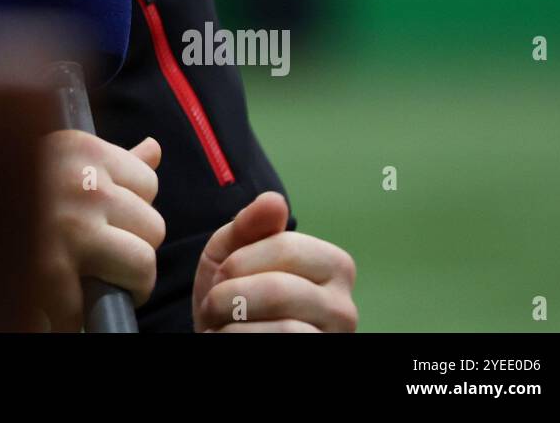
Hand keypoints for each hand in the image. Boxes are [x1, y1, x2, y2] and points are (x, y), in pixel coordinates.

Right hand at [0, 132, 165, 330]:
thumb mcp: (51, 159)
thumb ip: (106, 161)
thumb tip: (154, 149)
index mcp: (81, 149)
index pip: (149, 182)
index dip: (130, 208)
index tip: (104, 219)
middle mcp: (83, 183)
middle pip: (152, 226)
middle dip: (129, 247)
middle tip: (98, 257)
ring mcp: (72, 230)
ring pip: (142, 265)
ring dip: (121, 282)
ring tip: (91, 280)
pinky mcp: (57, 275)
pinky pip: (103, 301)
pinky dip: (80, 308)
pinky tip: (55, 295)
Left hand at [193, 191, 357, 332]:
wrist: (226, 338)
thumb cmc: (233, 293)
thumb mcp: (231, 251)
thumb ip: (249, 224)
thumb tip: (274, 200)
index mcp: (333, 265)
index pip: (285, 248)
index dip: (238, 262)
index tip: (222, 275)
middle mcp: (344, 307)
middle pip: (280, 290)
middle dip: (229, 297)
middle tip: (214, 305)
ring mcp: (335, 340)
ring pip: (284, 330)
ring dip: (234, 326)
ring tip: (222, 325)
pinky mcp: (322, 358)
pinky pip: (277, 347)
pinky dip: (238, 342)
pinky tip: (230, 338)